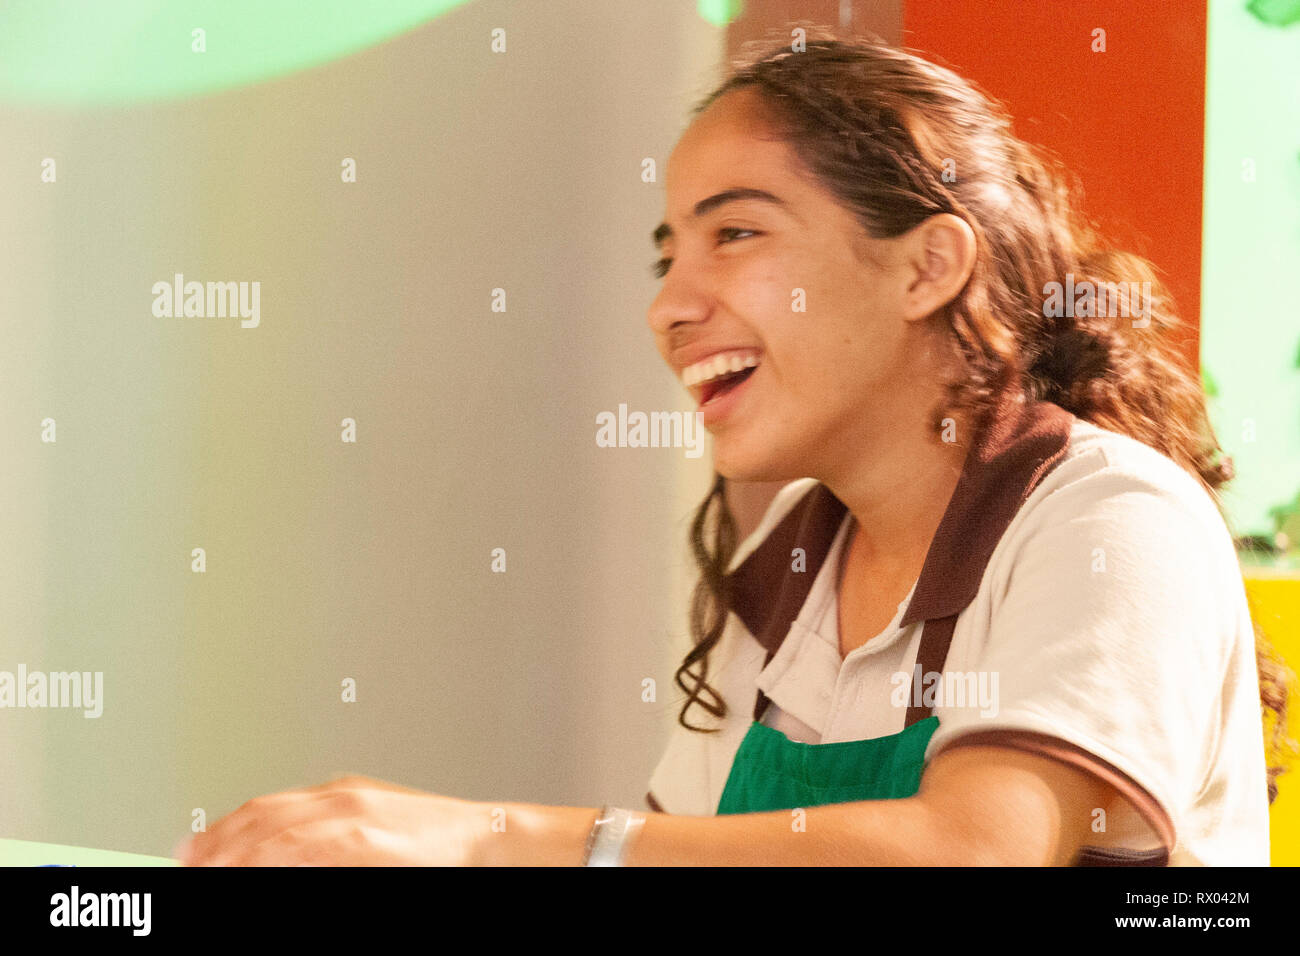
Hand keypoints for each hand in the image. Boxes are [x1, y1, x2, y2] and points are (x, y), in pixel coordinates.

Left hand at [176, 774, 491, 865]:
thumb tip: (276, 855)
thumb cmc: (436, 844)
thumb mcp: (376, 827)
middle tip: (186, 866)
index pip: (265, 808)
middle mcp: (341, 797)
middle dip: (217, 843)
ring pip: (275, 832)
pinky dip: (273, 858)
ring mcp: (353, 817)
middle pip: (261, 817)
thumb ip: (327, 835)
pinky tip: (254, 868)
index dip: (222, 829)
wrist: (486, 841)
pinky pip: (307, 850)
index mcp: (341, 792)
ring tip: (207, 872)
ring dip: (235, 854)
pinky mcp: (365, 841)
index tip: (190, 851)